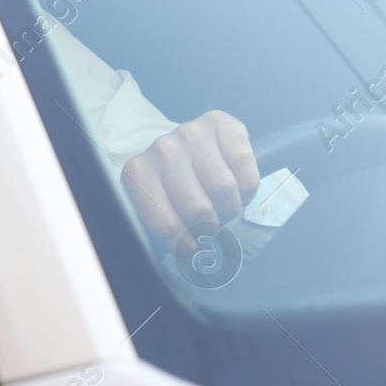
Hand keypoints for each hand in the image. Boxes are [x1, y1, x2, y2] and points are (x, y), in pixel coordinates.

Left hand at [121, 110, 258, 240]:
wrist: (180, 145)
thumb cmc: (169, 184)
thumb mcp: (156, 206)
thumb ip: (164, 230)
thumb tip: (190, 261)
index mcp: (138, 174)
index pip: (167, 225)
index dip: (186, 243)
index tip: (192, 244)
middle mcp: (162, 150)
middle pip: (200, 209)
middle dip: (211, 224)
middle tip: (210, 220)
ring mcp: (190, 133)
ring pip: (225, 189)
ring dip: (230, 206)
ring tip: (222, 203)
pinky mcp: (220, 123)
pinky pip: (245, 165)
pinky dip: (247, 185)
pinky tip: (237, 185)